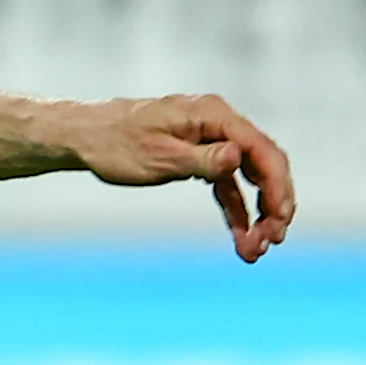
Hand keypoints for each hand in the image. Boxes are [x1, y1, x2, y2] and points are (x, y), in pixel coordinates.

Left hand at [67, 94, 295, 262]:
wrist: (85, 136)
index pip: (261, 151)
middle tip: (274, 240)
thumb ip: (202, 159)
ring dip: (256, 213)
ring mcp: (210, 140)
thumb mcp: (159, 156)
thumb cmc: (116, 143)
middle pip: (263, 164)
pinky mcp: (199, 157)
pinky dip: (236, 210)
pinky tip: (242, 237)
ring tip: (258, 248)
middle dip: (273, 204)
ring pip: (248, 178)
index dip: (277, 187)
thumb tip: (237, 157)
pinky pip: (227, 185)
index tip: (280, 220)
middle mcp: (218, 123)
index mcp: (213, 115)